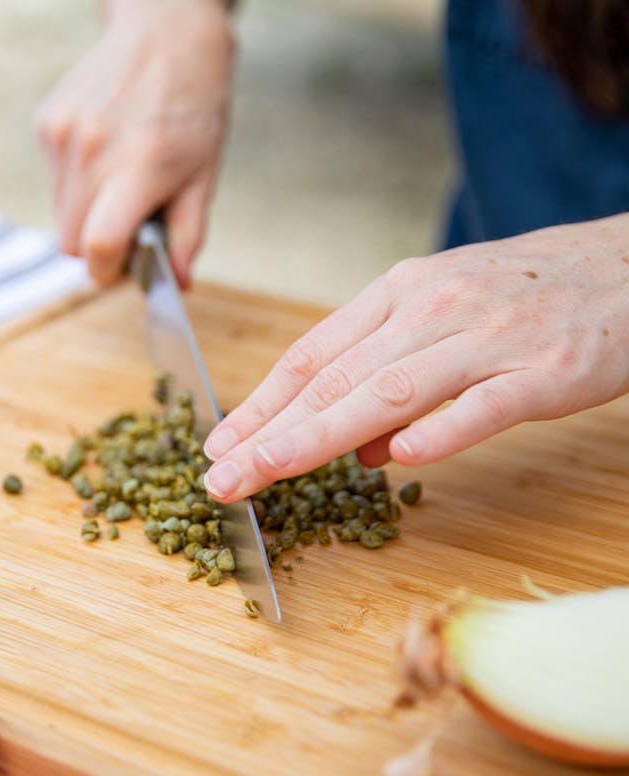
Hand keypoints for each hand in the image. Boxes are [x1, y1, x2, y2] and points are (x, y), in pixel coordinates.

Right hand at [34, 0, 234, 287]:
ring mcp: (62, 135)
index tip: (122, 270)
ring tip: (121, 185)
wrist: (166, 31)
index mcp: (138, 167)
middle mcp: (92, 150)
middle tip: (129, 230)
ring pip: (59, 215)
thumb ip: (189, 235)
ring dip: (85, 218)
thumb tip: (178, 283)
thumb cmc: (193, 106)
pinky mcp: (46, 123)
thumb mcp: (205, 176)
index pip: (99, 245)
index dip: (108, 271)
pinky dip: (76, 188)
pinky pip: (53, 183)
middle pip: (71, 241)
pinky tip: (105, 158)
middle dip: (98, 249)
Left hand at [202, 214, 628, 501]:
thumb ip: (392, 376)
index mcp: (399, 293)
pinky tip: (396, 461)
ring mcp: (487, 336)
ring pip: (389, 391)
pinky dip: (438, 430)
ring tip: (268, 473)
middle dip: (269, 433)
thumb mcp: (444, 317)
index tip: (219, 443)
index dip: (260, 403)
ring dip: (319, 437)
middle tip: (221, 476)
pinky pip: (482, 404)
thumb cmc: (523, 294)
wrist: (626, 266)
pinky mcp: (542, 369)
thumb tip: (353, 449)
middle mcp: (431, 308)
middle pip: (335, 379)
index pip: (312, 355)